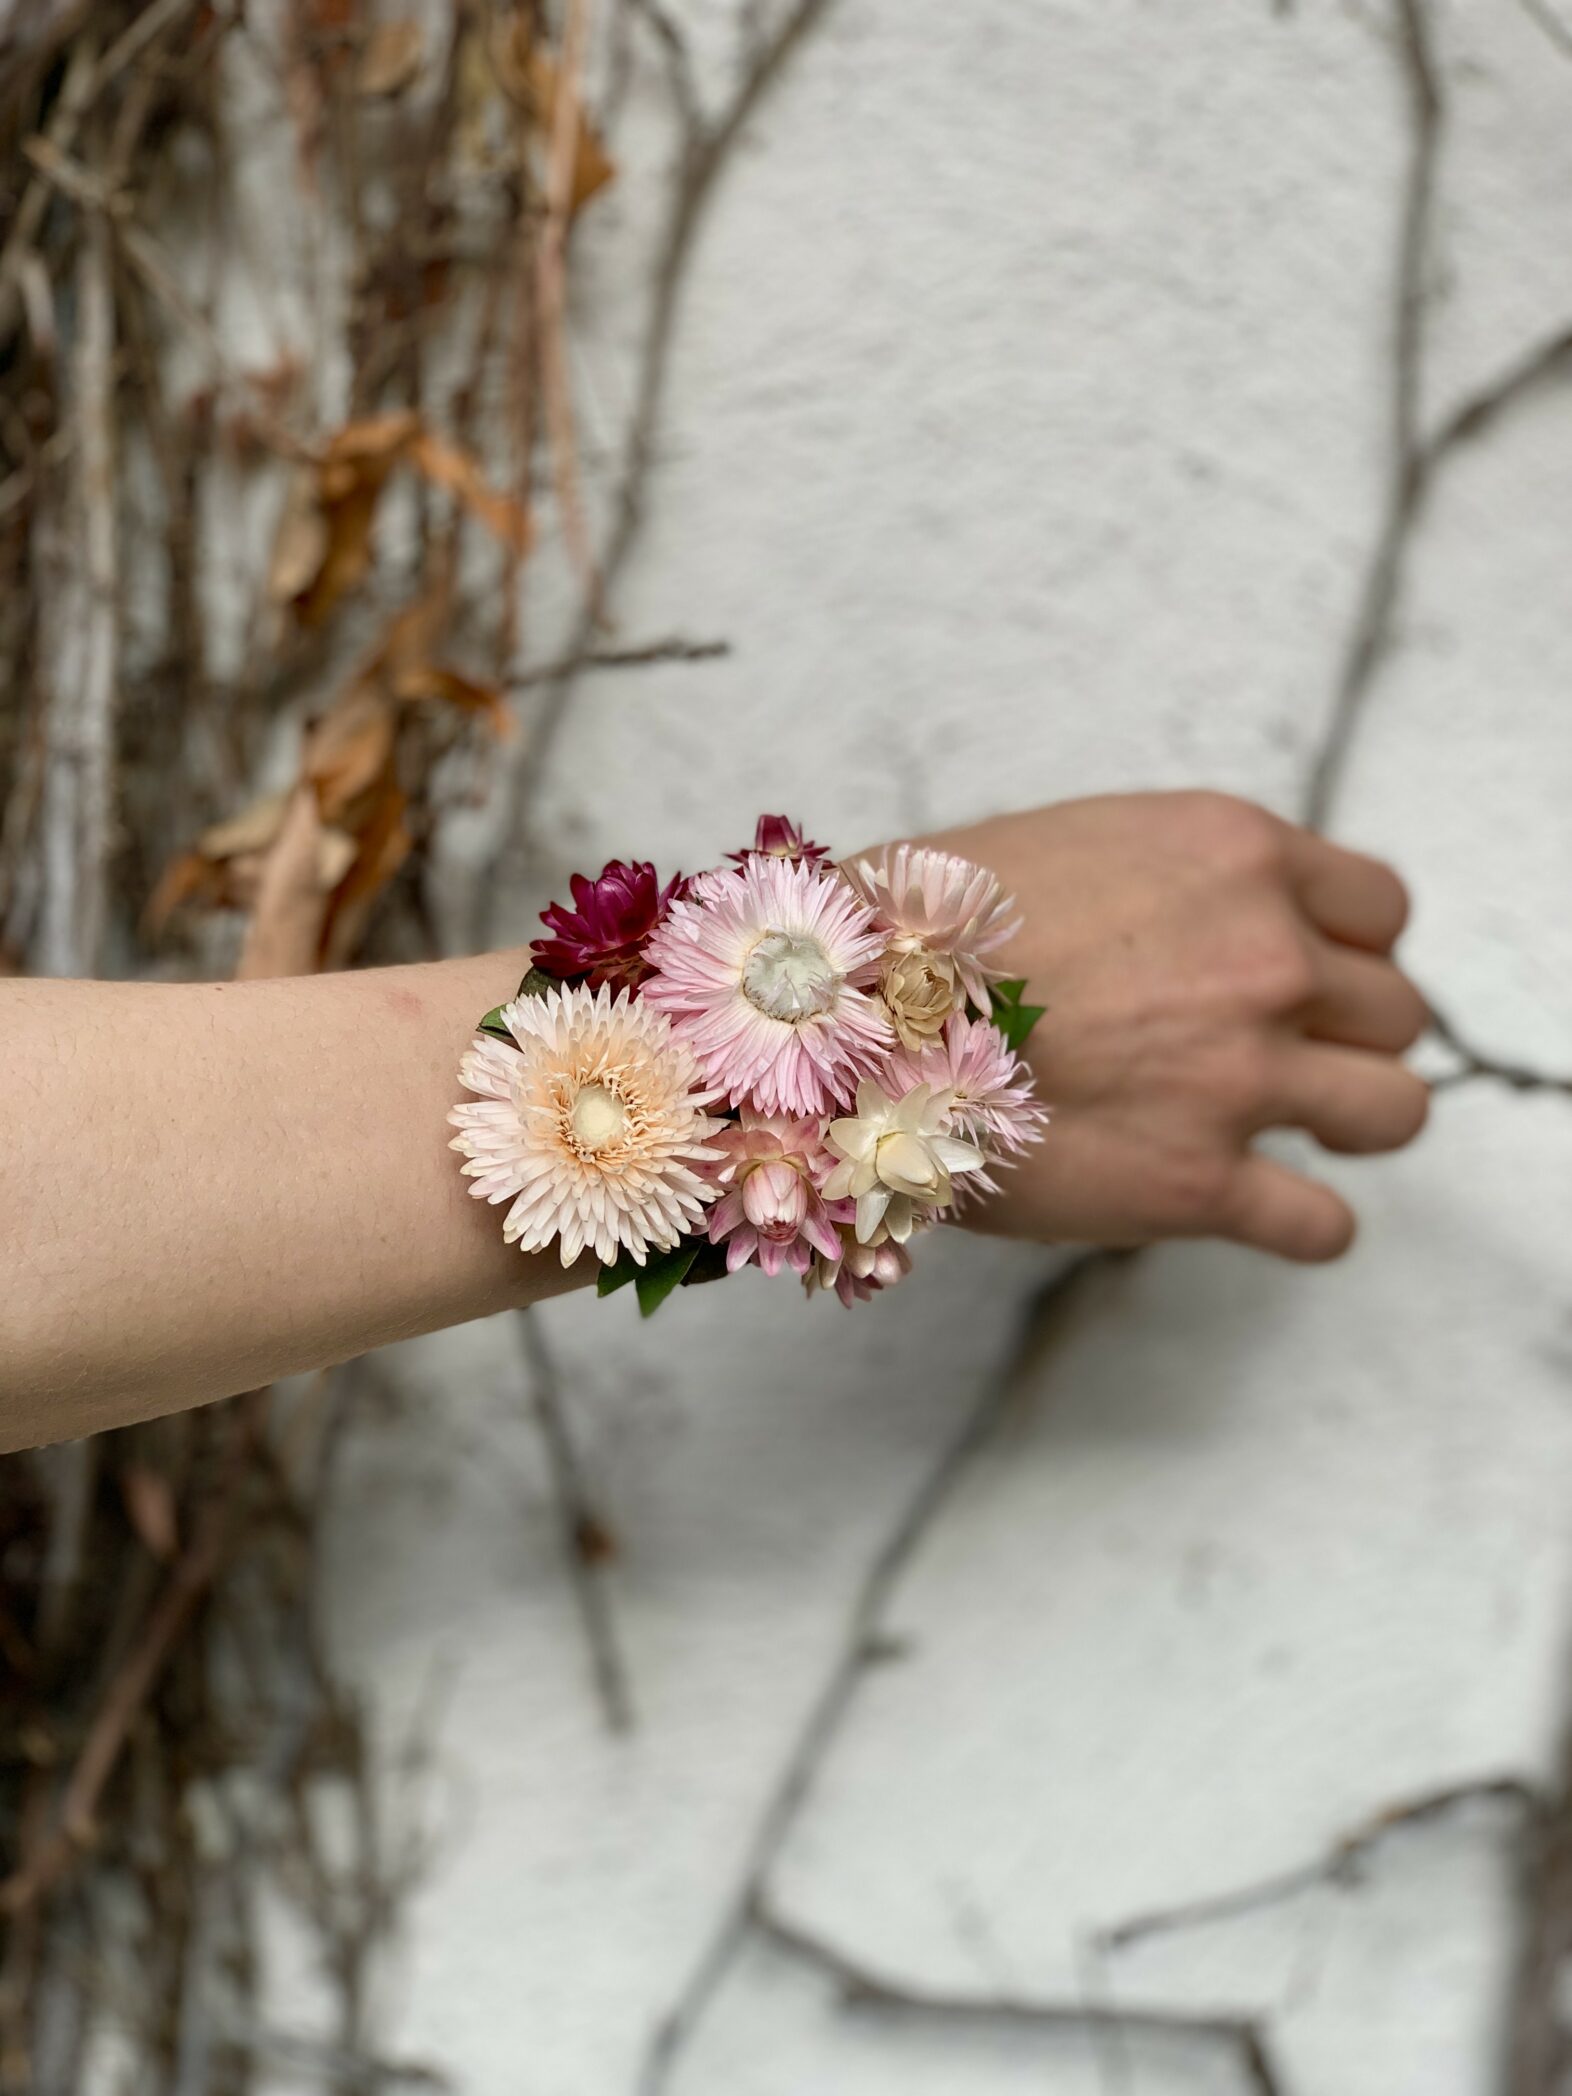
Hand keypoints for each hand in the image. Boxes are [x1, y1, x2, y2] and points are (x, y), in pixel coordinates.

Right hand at [923, 792, 1429, 1261]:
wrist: (845, 1012)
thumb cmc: (928, 925)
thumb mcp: (1079, 845)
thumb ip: (1178, 886)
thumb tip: (1203, 930)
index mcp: (1236, 858)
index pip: (1380, 909)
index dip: (1348, 952)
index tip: (1310, 978)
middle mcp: (1264, 959)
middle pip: (1394, 1012)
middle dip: (1346, 1037)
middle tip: (1283, 1056)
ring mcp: (1239, 1075)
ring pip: (1393, 1111)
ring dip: (1352, 1123)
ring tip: (1299, 1131)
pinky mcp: (1197, 1182)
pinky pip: (1321, 1226)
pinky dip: (1306, 1227)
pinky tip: (1266, 1213)